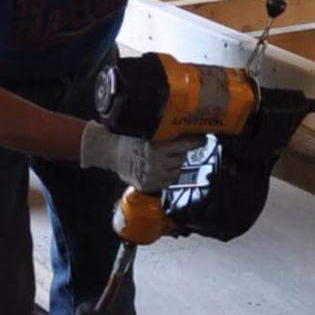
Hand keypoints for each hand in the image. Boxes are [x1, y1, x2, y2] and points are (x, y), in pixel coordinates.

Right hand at [79, 122, 202, 191]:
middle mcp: (156, 163)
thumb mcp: (147, 132)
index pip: (184, 145)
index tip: (203, 138)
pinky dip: (167, 175)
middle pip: (181, 158)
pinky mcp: (149, 185)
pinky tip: (160, 168)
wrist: (111, 153)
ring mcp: (153, 176)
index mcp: (157, 147)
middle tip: (176, 148)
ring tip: (164, 158)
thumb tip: (185, 128)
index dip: (195, 142)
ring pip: (176, 171)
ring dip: (174, 164)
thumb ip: (164, 134)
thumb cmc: (130, 138)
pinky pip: (167, 181)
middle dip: (180, 152)